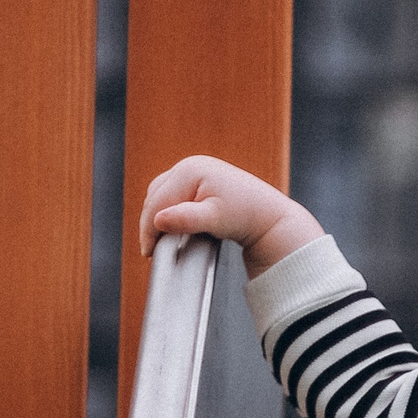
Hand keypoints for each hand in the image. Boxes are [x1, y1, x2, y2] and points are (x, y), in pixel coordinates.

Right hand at [138, 156, 322, 278]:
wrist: (269, 216)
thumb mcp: (214, 219)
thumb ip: (186, 219)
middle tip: (151, 249)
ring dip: (158, 216)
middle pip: (156, 196)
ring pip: (162, 195)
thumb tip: (159, 220)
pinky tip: (171, 227)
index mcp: (190, 170)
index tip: (148, 252)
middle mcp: (190, 165)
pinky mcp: (199, 179)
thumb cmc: (246, 215)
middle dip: (151, 223)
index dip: (149, 228)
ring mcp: (194, 170)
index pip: (157, 201)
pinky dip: (169, 210)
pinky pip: (174, 195)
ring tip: (160, 240)